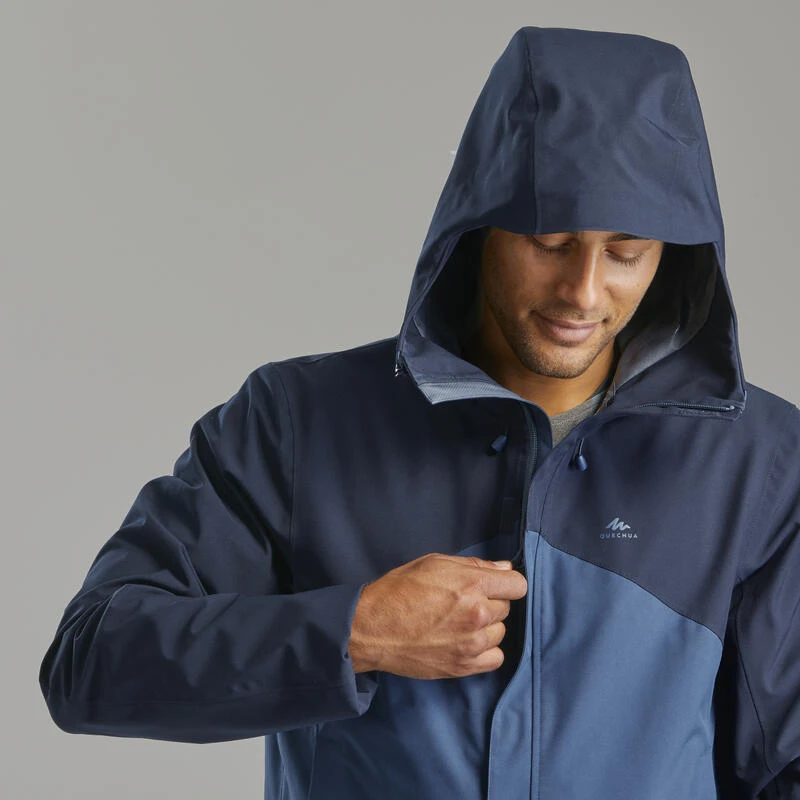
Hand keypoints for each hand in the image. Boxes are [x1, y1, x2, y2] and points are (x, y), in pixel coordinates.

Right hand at [348, 552, 526, 678]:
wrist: (373, 628)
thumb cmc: (399, 590)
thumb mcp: (434, 563)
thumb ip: (473, 564)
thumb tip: (504, 567)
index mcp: (472, 584)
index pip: (517, 584)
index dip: (506, 582)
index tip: (495, 584)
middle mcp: (477, 613)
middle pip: (506, 608)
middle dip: (490, 602)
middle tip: (464, 602)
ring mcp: (472, 643)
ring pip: (500, 632)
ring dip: (487, 627)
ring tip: (461, 623)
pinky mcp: (464, 666)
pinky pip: (495, 658)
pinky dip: (486, 651)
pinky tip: (467, 642)